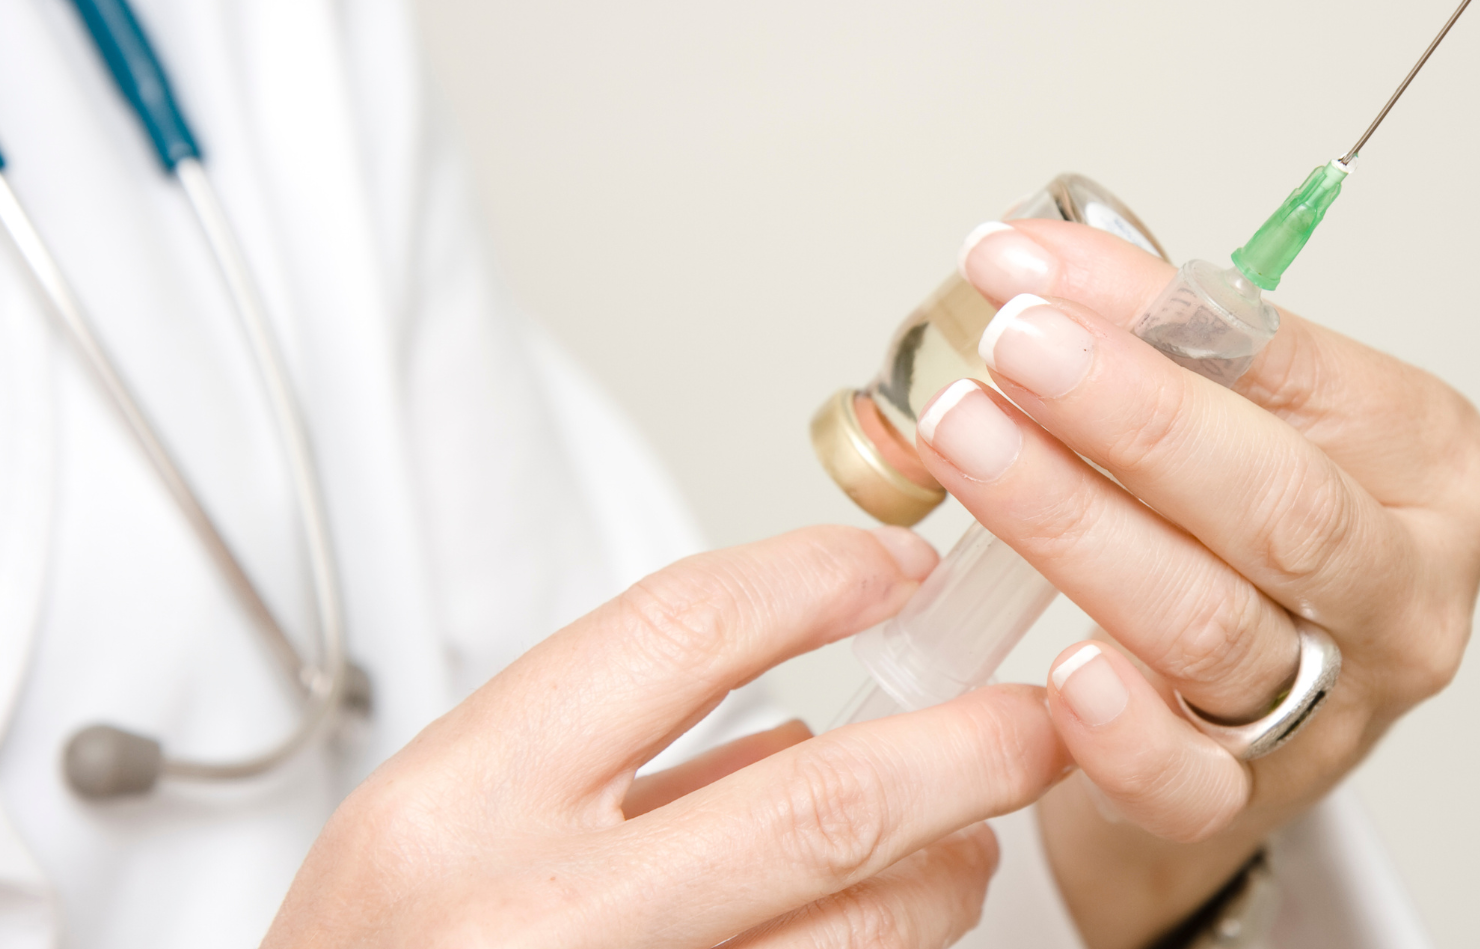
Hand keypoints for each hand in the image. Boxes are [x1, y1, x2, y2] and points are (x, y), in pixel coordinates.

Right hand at [263, 527, 1068, 947]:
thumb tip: (802, 718)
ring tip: (965, 846)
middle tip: (1046, 715)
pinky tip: (888, 932)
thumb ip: (609, 762)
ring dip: (947, 877)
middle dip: (973, 747)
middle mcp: (539, 919)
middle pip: (825, 800)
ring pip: (860, 934)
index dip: (819, 579)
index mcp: (454, 807)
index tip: (898, 567)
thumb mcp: (434, 832)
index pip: (680, 631)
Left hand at [929, 221, 1479, 948]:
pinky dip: (1125, 730)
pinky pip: (1189, 778)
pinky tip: (1062, 674)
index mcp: (1425, 461)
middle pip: (1277, 502)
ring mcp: (1338, 706)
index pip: (1290, 364)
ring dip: (1077, 526)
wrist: (1244, 718)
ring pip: (1210, 620)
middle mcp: (1401, 587)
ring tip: (970, 445)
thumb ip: (1167, 354)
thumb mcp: (1243, 426)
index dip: (1150, 308)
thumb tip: (1030, 269)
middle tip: (1013, 347)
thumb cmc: (1240, 542)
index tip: (1025, 264)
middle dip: (1134, 415)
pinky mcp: (1250, 800)